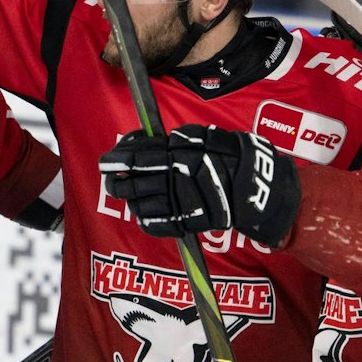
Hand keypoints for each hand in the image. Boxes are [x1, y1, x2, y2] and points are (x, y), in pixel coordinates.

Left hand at [98, 125, 300, 246]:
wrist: (256, 185)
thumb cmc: (228, 155)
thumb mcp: (198, 137)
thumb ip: (168, 142)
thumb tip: (137, 144)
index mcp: (175, 156)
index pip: (134, 158)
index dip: (116, 160)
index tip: (106, 160)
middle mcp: (172, 181)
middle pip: (129, 184)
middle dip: (114, 182)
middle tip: (111, 179)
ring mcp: (177, 204)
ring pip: (137, 206)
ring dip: (130, 200)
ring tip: (129, 195)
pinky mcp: (184, 222)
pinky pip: (154, 224)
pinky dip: (145, 218)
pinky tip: (144, 211)